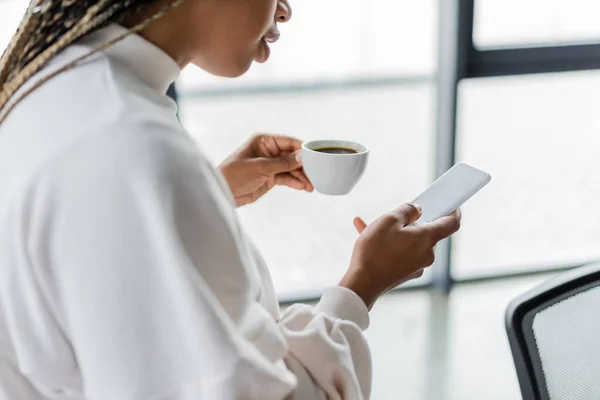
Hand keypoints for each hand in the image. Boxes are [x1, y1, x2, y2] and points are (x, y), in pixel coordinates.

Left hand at [219, 134, 313, 206]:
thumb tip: (302, 156)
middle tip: (316, 175)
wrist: (222, 192)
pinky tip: (303, 187)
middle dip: (304, 166)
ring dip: (301, 176)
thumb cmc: (234, 174)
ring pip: (291, 168)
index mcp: (264, 141)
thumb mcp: (260, 167)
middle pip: (293, 156)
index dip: (303, 149)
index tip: (316, 157)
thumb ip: (282, 162)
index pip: (289, 142)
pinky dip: (295, 182)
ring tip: (311, 186)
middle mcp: (268, 151)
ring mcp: (270, 164)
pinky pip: (287, 178)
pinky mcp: (270, 177)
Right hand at [340, 204, 461, 308]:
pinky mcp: (406, 274)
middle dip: (410, 222)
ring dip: (394, 234)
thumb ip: (407, 210)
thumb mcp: (389, 220)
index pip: (451, 224)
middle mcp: (427, 255)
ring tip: (370, 227)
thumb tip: (417, 210)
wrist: (362, 283)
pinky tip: (370, 241)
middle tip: (393, 216)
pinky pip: (401, 254)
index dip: (454, 212)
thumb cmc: (375, 251)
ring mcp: (417, 266)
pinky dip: (390, 246)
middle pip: (425, 233)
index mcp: (427, 239)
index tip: (452, 205)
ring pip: (410, 243)